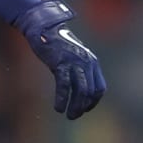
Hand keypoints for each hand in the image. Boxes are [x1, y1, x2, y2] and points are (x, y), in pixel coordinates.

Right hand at [12, 0, 106, 119]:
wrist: (42, 26)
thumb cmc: (55, 42)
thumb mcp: (72, 55)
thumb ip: (78, 69)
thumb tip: (78, 89)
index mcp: (91, 61)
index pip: (99, 88)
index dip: (93, 102)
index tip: (85, 109)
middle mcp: (87, 62)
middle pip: (90, 92)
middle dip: (83, 107)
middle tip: (73, 116)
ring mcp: (75, 62)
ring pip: (81, 91)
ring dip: (75, 107)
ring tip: (68, 115)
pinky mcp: (61, 63)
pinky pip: (65, 86)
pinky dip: (62, 99)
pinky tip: (58, 107)